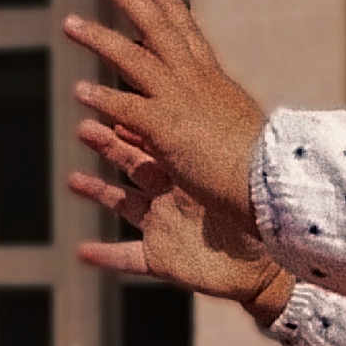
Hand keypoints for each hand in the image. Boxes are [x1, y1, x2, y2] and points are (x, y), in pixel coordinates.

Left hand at [63, 0, 264, 235]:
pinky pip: (124, 106)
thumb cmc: (263, 166)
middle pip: (158, 30)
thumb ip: (217, 122)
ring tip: (70, 23)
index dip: (172, 9)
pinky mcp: (163, 126)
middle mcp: (195, 81)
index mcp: (215, 82)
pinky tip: (79, 90)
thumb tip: (215, 121)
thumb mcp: (241, 132)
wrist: (267, 179)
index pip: (190, 36)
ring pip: (131, 59)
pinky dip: (101, 98)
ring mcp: (178, 100)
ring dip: (98, 38)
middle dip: (130, 1)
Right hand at [68, 119, 293, 316]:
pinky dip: (106, 256)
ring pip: (125, 205)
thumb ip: (192, 135)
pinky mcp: (164, 260)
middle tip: (83, 128)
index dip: (128, 122)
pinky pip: (128, 258)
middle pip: (134, 164)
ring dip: (98, 193)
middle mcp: (175, 195)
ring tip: (72, 180)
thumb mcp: (216, 169)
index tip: (105, 100)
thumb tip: (178, 86)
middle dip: (108, 146)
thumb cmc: (254, 208)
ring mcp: (167, 227)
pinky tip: (82, 251)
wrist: (274, 259)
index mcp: (191, 170)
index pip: (154, 138)